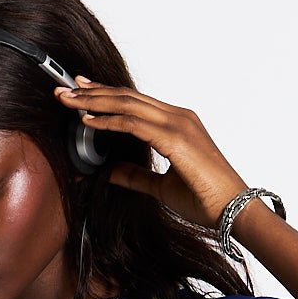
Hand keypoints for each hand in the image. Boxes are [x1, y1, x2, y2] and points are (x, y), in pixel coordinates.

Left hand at [54, 76, 247, 229]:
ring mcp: (178, 124)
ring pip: (127, 104)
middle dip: (93, 92)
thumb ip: (135, 176)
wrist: (232, 210)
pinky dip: (108, 120)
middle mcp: (178, 117)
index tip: (82, 91)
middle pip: (128, 97)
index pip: (136, 103)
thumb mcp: (160, 187)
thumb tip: (109, 171)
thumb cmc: (206, 199)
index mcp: (177, 124)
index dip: (107, 96)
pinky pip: (134, 123)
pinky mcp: (175, 138)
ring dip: (94, 101)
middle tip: (64, 88)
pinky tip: (87, 120)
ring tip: (68, 100)